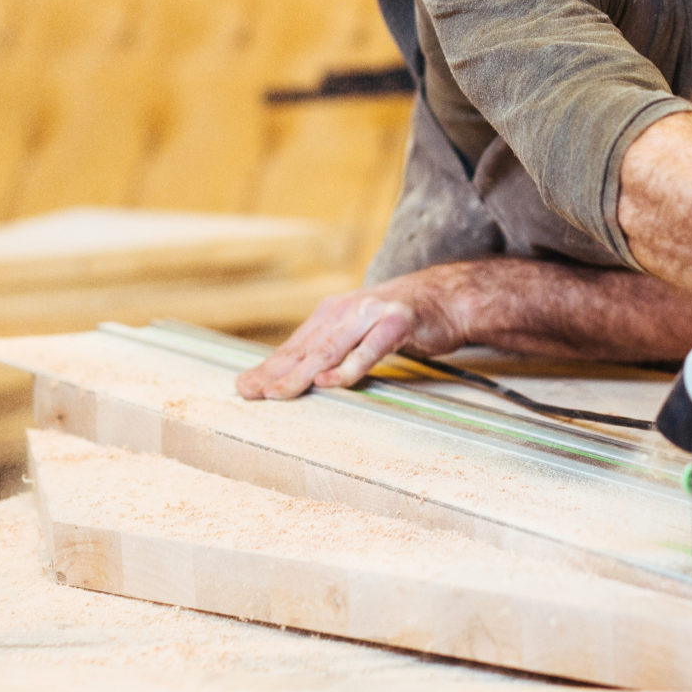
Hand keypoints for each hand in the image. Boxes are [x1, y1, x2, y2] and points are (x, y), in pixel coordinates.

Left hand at [235, 269, 470, 399]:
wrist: (447, 298)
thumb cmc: (401, 320)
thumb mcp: (359, 330)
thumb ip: (332, 348)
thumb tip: (299, 375)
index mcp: (332, 313)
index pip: (294, 346)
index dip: (268, 367)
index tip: (243, 387)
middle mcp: (346, 310)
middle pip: (305, 349)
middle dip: (274, 373)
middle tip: (249, 393)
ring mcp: (371, 315)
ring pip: (330, 350)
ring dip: (301, 374)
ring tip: (278, 393)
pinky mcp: (397, 323)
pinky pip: (369, 350)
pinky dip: (348, 367)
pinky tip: (330, 381)